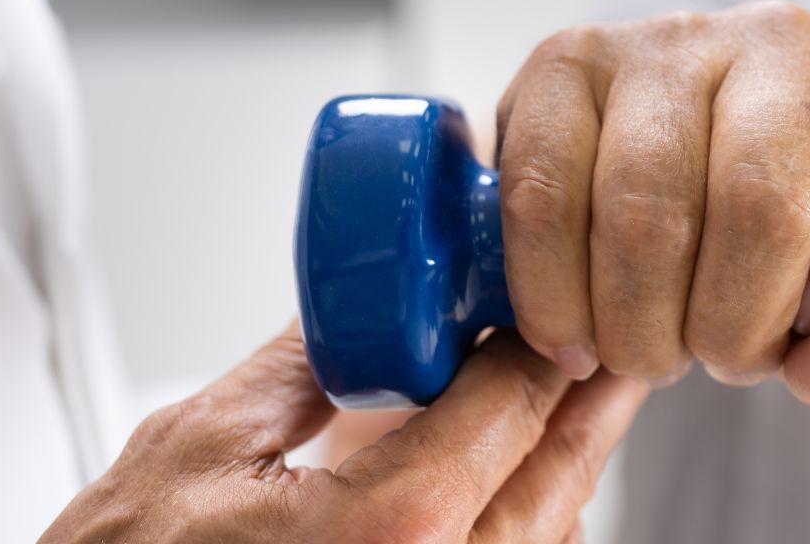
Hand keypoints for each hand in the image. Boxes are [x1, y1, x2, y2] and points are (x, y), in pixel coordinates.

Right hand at [42, 324, 645, 543]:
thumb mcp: (200, 441)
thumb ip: (305, 362)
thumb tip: (365, 300)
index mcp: (392, 530)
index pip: (513, 402)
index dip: (541, 332)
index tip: (550, 289)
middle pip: (559, 472)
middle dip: (586, 393)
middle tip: (609, 331)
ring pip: (551, 531)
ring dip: (564, 458)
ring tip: (574, 392)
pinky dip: (529, 516)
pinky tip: (517, 473)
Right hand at [496, 0, 809, 422]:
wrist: (692, 161)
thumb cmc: (794, 246)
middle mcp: (781, 43)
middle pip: (762, 202)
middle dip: (733, 327)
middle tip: (719, 360)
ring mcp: (668, 42)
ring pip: (644, 208)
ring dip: (640, 325)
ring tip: (650, 351)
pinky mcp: (568, 60)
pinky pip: (543, 192)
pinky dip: (554, 293)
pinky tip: (576, 334)